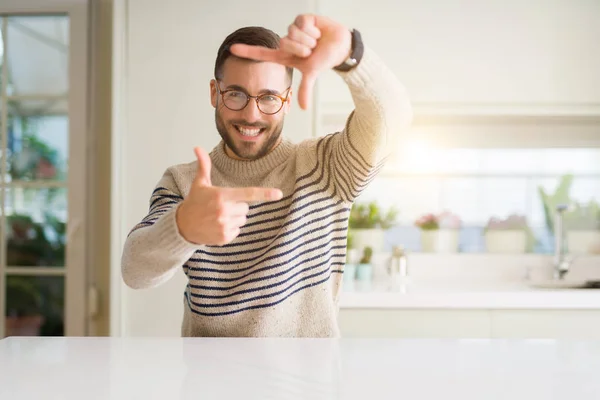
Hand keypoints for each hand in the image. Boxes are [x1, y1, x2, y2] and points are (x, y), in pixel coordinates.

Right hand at [176, 147, 282, 245]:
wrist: (182, 226)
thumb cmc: (194, 202)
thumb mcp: (199, 183)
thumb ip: (204, 165)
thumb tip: (197, 147)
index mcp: (221, 195)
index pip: (247, 194)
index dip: (264, 194)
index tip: (279, 194)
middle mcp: (224, 211)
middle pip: (245, 208)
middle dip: (237, 206)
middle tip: (221, 206)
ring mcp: (224, 225)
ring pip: (243, 220)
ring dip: (234, 218)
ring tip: (218, 216)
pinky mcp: (224, 237)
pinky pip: (238, 231)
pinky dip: (230, 229)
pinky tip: (217, 226)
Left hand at [229, 14, 351, 109]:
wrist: (341, 46)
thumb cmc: (324, 59)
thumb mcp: (312, 73)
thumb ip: (305, 89)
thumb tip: (303, 108)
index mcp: (285, 55)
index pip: (262, 53)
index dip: (247, 51)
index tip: (232, 49)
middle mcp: (287, 41)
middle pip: (284, 43)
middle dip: (302, 49)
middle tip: (312, 50)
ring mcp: (293, 30)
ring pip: (293, 34)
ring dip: (308, 40)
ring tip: (316, 41)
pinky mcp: (302, 19)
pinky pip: (301, 24)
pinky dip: (312, 30)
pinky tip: (318, 31)